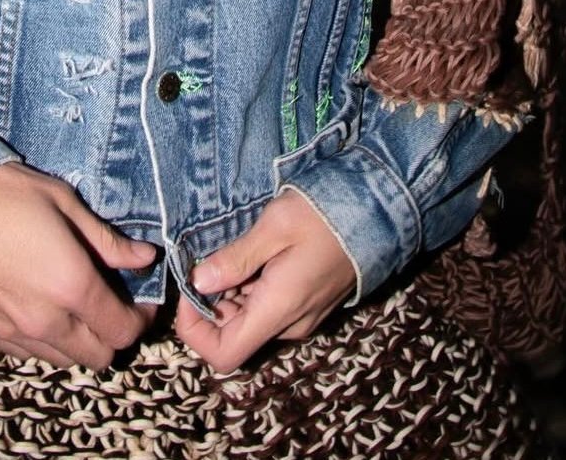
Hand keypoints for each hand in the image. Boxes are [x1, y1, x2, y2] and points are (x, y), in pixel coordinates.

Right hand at [0, 162, 158, 367]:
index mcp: (71, 286)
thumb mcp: (67, 205)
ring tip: (73, 305)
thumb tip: (144, 258)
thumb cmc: (7, 193)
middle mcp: (44, 321)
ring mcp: (11, 332)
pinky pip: (25, 352)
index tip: (140, 302)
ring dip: (77, 341)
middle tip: (110, 304)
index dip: (140, 320)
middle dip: (112, 335)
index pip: (123, 331)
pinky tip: (37, 305)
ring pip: (62, 360)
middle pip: (98, 357)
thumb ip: (108, 242)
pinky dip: (41, 339)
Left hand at [175, 188, 355, 373]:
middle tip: (210, 257)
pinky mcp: (307, 304)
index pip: (224, 355)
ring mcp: (301, 317)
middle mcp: (290, 324)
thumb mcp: (275, 227)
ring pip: (249, 320)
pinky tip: (255, 253)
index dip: (194, 331)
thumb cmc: (324, 214)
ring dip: (231, 292)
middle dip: (211, 302)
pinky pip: (267, 308)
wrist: (376, 210)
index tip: (188, 290)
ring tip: (236, 249)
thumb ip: (235, 258)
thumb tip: (198, 282)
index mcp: (279, 310)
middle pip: (233, 336)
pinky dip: (250, 288)